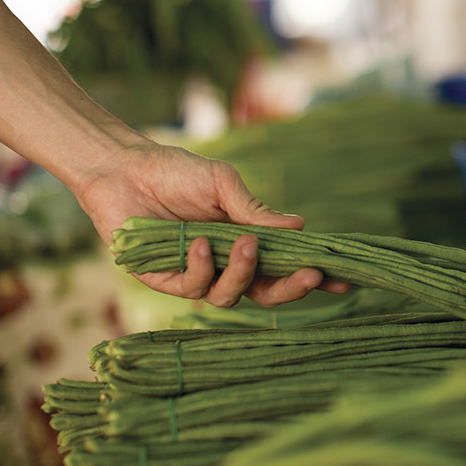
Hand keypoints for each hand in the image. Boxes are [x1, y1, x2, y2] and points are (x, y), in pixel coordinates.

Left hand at [74, 139, 349, 306]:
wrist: (124, 168)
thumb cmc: (178, 171)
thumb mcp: (225, 184)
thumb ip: (257, 210)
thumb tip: (301, 228)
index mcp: (247, 244)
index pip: (285, 268)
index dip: (313, 277)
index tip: (341, 278)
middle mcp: (225, 266)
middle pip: (266, 294)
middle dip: (291, 289)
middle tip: (309, 275)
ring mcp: (197, 276)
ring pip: (231, 297)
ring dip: (244, 274)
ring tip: (245, 244)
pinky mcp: (165, 281)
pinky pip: (193, 288)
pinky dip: (202, 268)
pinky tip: (200, 243)